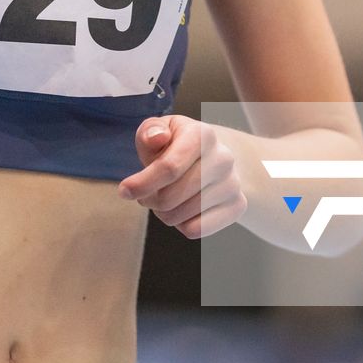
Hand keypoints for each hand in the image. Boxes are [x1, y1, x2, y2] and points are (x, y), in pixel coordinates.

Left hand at [117, 116, 247, 239]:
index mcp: (202, 135)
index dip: (142, 184)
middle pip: (170, 197)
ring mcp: (233, 183)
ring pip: (181, 217)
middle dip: (150, 201)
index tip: (124, 191)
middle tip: (148, 194)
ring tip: (166, 200)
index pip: (169, 168)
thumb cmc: (177, 146)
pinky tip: (183, 211)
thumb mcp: (160, 131)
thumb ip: (150, 132)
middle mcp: (223, 158)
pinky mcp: (238, 206)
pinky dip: (181, 225)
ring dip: (163, 214)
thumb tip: (157, 138)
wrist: (216, 158)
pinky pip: (197, 230)